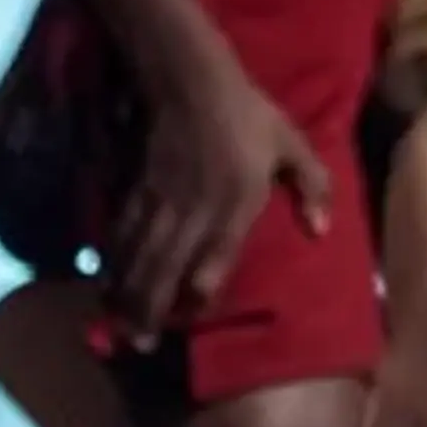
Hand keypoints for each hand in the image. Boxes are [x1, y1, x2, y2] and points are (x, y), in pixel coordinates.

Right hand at [104, 56, 329, 343]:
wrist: (192, 80)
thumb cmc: (248, 115)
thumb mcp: (292, 144)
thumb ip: (312, 187)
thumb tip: (321, 232)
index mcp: (237, 203)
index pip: (215, 260)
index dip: (200, 295)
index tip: (189, 319)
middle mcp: (196, 209)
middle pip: (167, 270)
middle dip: (151, 311)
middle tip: (142, 345)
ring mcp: (162, 202)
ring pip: (140, 258)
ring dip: (127, 296)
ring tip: (121, 330)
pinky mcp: (138, 191)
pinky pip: (122, 235)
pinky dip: (112, 263)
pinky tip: (105, 285)